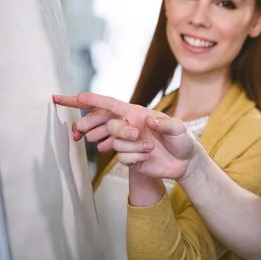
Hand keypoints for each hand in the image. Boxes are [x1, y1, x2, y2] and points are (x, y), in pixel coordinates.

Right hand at [53, 93, 198, 180]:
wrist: (185, 162)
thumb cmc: (183, 140)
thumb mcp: (179, 128)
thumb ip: (165, 123)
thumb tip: (147, 120)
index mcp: (138, 113)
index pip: (111, 104)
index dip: (92, 100)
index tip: (75, 97)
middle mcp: (129, 125)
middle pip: (103, 121)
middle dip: (91, 124)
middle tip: (79, 132)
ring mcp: (127, 141)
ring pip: (112, 141)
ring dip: (129, 145)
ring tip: (149, 146)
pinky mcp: (128, 157)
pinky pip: (121, 157)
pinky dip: (135, 156)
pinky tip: (146, 155)